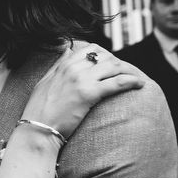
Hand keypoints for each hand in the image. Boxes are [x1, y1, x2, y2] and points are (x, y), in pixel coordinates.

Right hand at [23, 44, 143, 139]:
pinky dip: (132, 81)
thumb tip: (67, 50)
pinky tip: (139, 84)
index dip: (105, 54)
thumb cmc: (39, 109)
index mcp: (63, 64)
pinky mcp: (89, 94)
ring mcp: (81, 80)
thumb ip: (57, 65)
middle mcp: (73, 68)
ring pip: (114, 66)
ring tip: (136, 78)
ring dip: (128, 70)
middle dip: (119, 63)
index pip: (91, 49)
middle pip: (106, 56)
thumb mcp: (45, 81)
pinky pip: (117, 82)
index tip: (111, 64)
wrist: (38, 128)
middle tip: (126, 73)